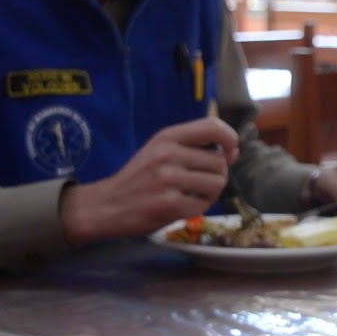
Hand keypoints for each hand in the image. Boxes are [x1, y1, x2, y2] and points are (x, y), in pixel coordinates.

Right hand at [60, 117, 238, 243]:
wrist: (105, 206)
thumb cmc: (139, 178)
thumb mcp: (159, 150)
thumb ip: (191, 146)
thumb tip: (230, 151)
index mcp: (167, 137)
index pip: (212, 127)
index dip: (230, 139)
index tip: (230, 152)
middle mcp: (167, 154)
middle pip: (220, 162)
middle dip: (216, 175)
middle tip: (198, 183)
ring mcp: (168, 180)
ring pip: (217, 183)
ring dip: (210, 193)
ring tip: (191, 194)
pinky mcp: (168, 204)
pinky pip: (204, 205)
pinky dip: (198, 209)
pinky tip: (182, 207)